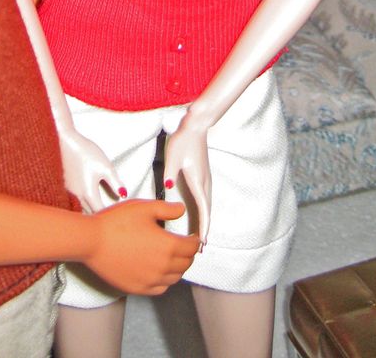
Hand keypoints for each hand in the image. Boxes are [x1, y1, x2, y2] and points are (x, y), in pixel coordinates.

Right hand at [58, 125, 123, 211]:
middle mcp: (76, 197)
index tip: (117, 213)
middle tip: (109, 212)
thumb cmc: (86, 152)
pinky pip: (72, 202)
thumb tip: (123, 195)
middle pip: (89, 213)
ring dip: (88, 211)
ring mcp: (68, 193)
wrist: (64, 141)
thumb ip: (115, 182)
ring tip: (98, 206)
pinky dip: (80, 204)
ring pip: (80, 209)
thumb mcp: (105, 166)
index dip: (110, 214)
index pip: (101, 212)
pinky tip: (84, 198)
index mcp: (88, 193)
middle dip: (99, 215)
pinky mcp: (64, 187)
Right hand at [86, 199, 198, 294]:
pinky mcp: (138, 289)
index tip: (192, 236)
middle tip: (183, 245)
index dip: (194, 240)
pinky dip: (165, 281)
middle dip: (188, 254)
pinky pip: (160, 288)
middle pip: (185, 264)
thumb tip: (181, 210)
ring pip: (174, 278)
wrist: (92, 241)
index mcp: (168, 245)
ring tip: (172, 258)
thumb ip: (167, 209)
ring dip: (178, 268)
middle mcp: (163, 267)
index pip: (191, 247)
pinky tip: (159, 272)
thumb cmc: (117, 222)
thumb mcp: (144, 207)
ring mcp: (151, 280)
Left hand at [163, 119, 210, 245]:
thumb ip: (170, 172)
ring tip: (201, 239)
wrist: (196, 126)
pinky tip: (200, 217)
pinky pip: (206, 199)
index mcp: (198, 180)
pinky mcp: (204, 176)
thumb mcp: (173, 156)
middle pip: (208, 211)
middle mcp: (205, 183)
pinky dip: (205, 212)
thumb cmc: (183, 140)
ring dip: (205, 222)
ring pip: (208, 206)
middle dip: (205, 230)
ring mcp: (206, 180)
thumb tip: (167, 187)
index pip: (203, 209)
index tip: (202, 242)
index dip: (203, 227)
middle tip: (200, 249)